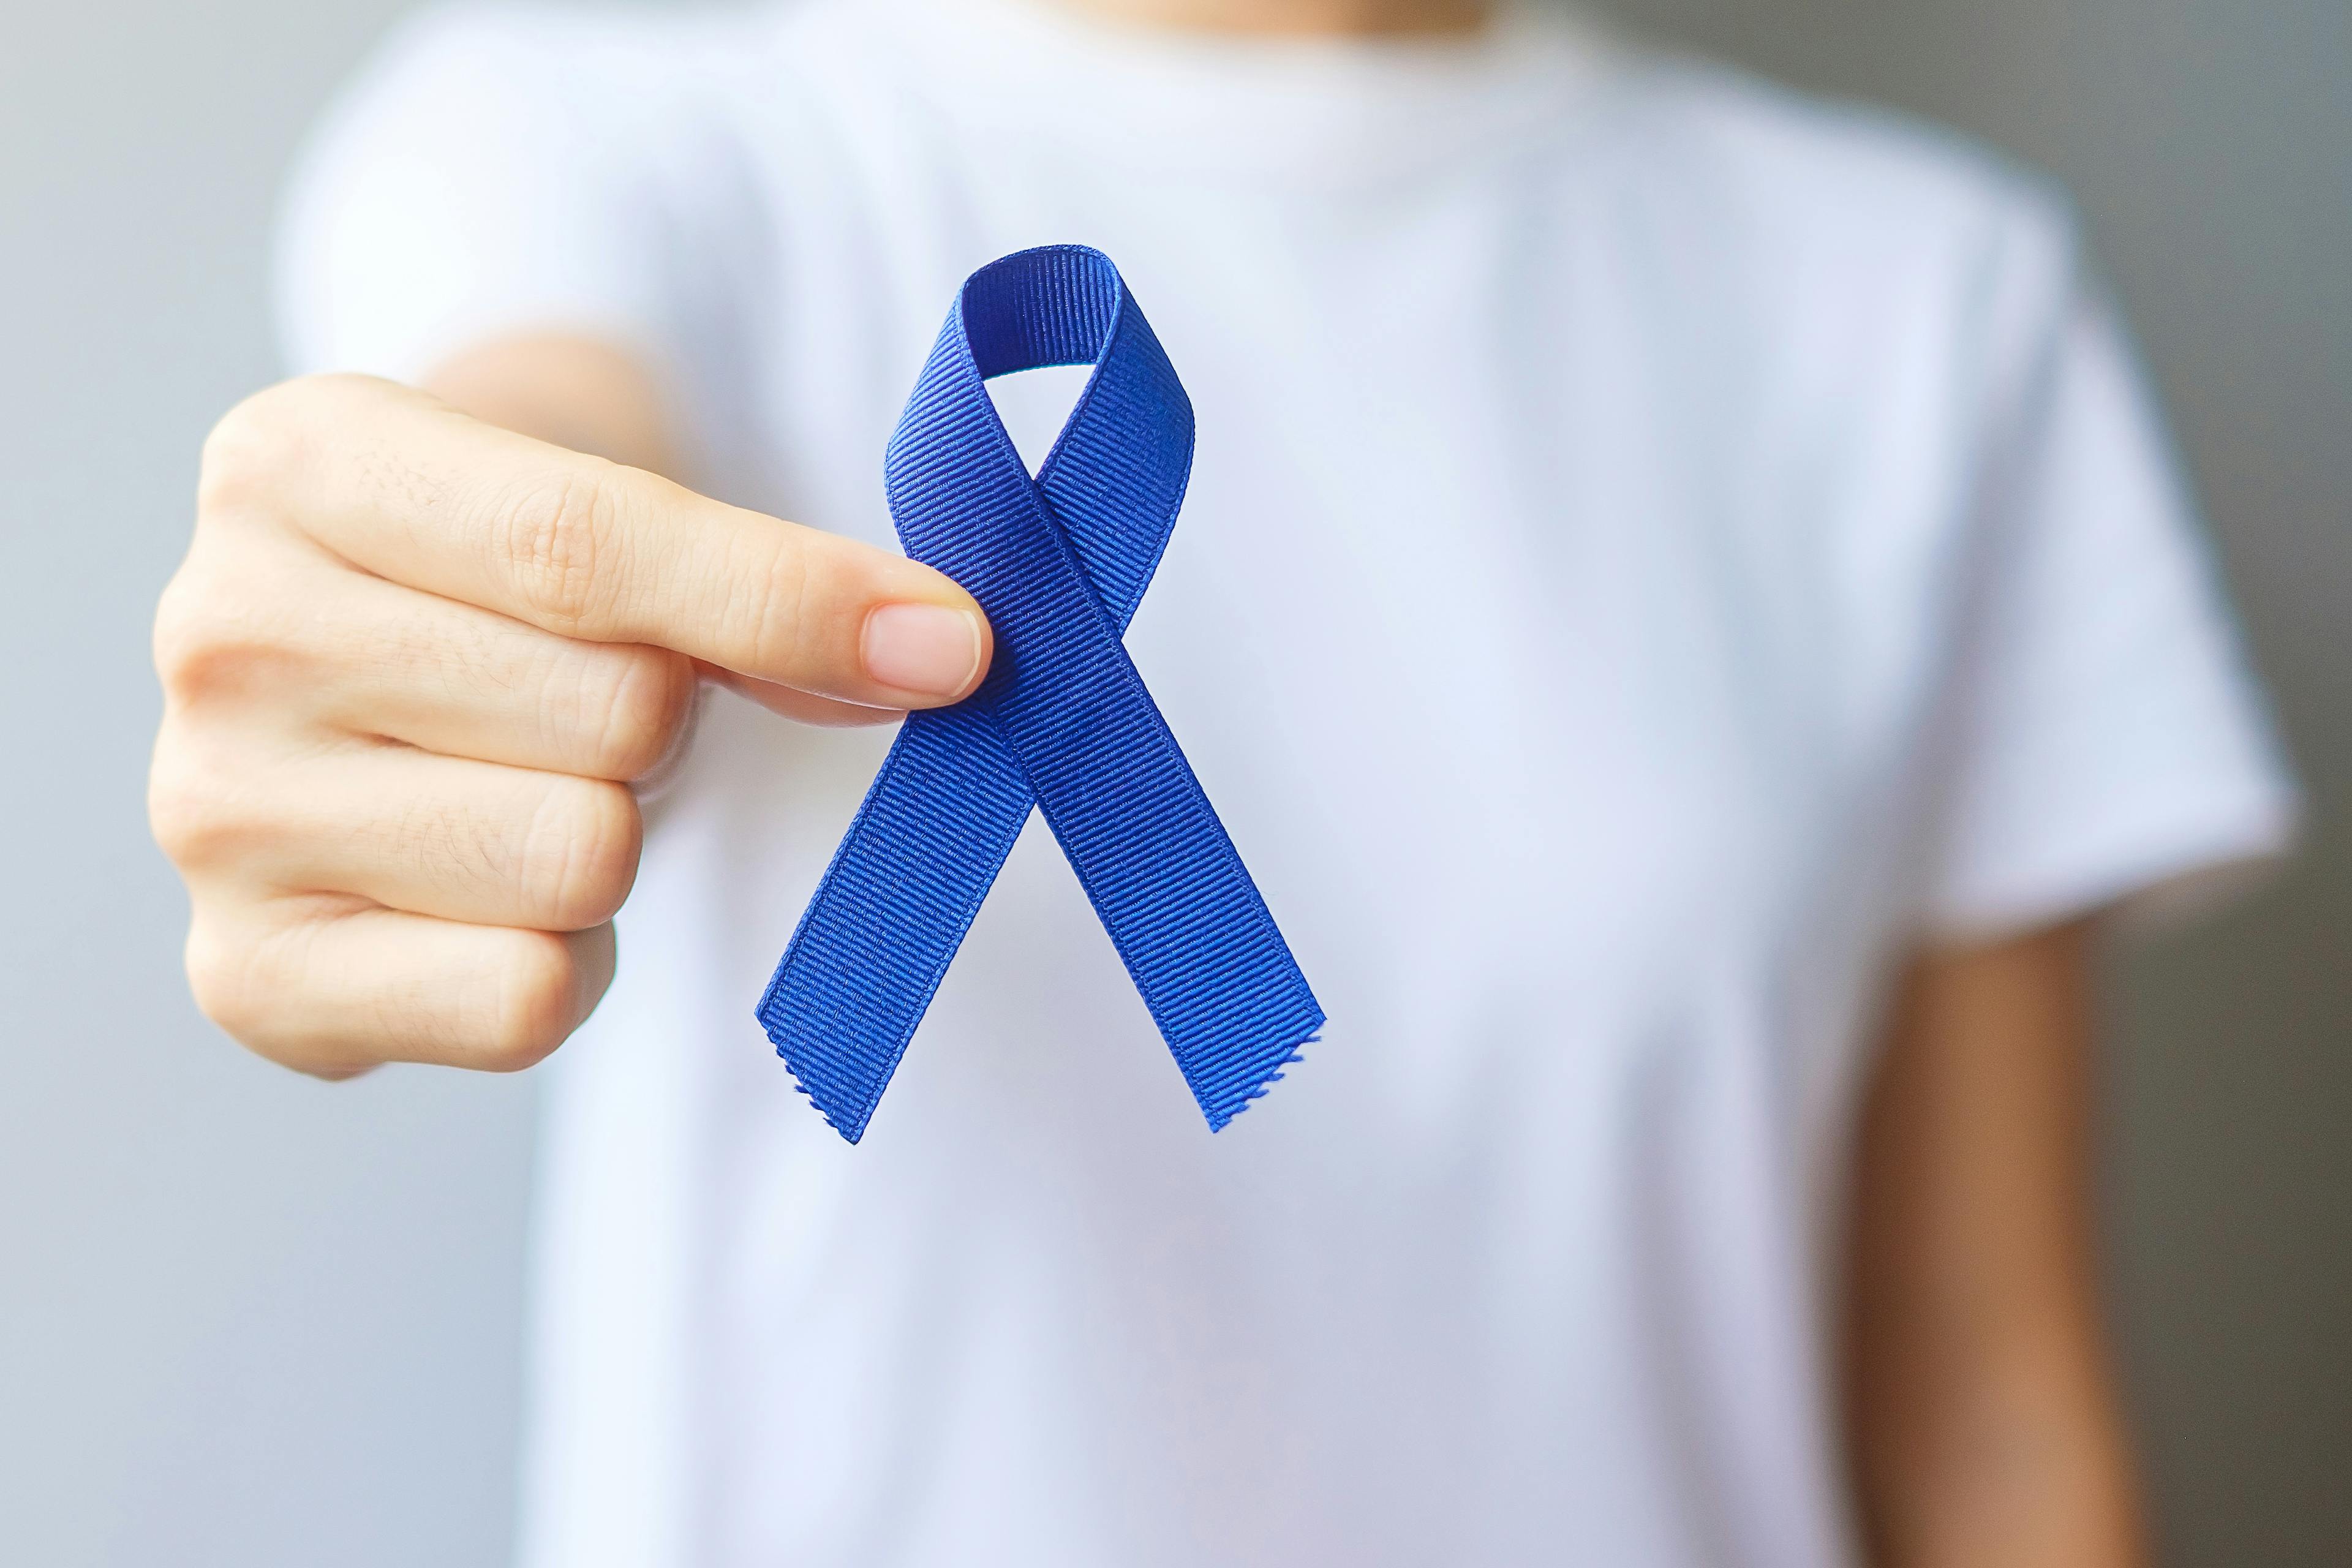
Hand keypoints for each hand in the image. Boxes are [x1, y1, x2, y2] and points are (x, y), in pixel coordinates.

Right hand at [149, 373, 990, 1077]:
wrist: (366, 675)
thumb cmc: (507, 585)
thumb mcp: (614, 509)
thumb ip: (762, 581)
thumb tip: (938, 652)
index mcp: (299, 461)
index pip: (588, 544)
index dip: (793, 603)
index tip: (953, 647)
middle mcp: (221, 630)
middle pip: (610, 712)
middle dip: (663, 721)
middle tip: (598, 706)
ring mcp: (217, 813)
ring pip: (580, 858)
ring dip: (616, 840)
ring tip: (535, 788)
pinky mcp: (249, 974)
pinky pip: (523, 998)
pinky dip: (563, 965)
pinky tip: (497, 896)